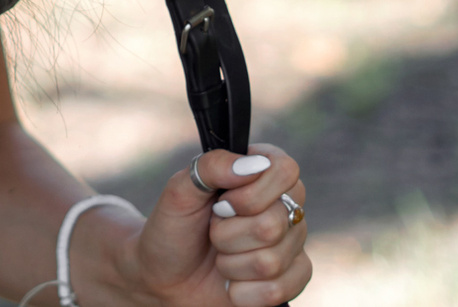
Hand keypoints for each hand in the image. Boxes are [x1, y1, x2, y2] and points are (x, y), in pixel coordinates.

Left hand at [91, 146, 310, 306]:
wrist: (166, 277)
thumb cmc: (174, 228)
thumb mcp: (180, 190)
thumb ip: (212, 166)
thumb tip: (254, 165)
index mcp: (263, 172)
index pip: (285, 170)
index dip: (250, 194)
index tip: (221, 204)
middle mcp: (285, 204)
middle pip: (275, 224)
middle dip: (227, 235)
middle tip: (212, 231)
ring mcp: (292, 243)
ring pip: (272, 262)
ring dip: (231, 264)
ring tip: (219, 256)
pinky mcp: (291, 278)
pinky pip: (279, 291)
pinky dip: (243, 292)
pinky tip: (232, 282)